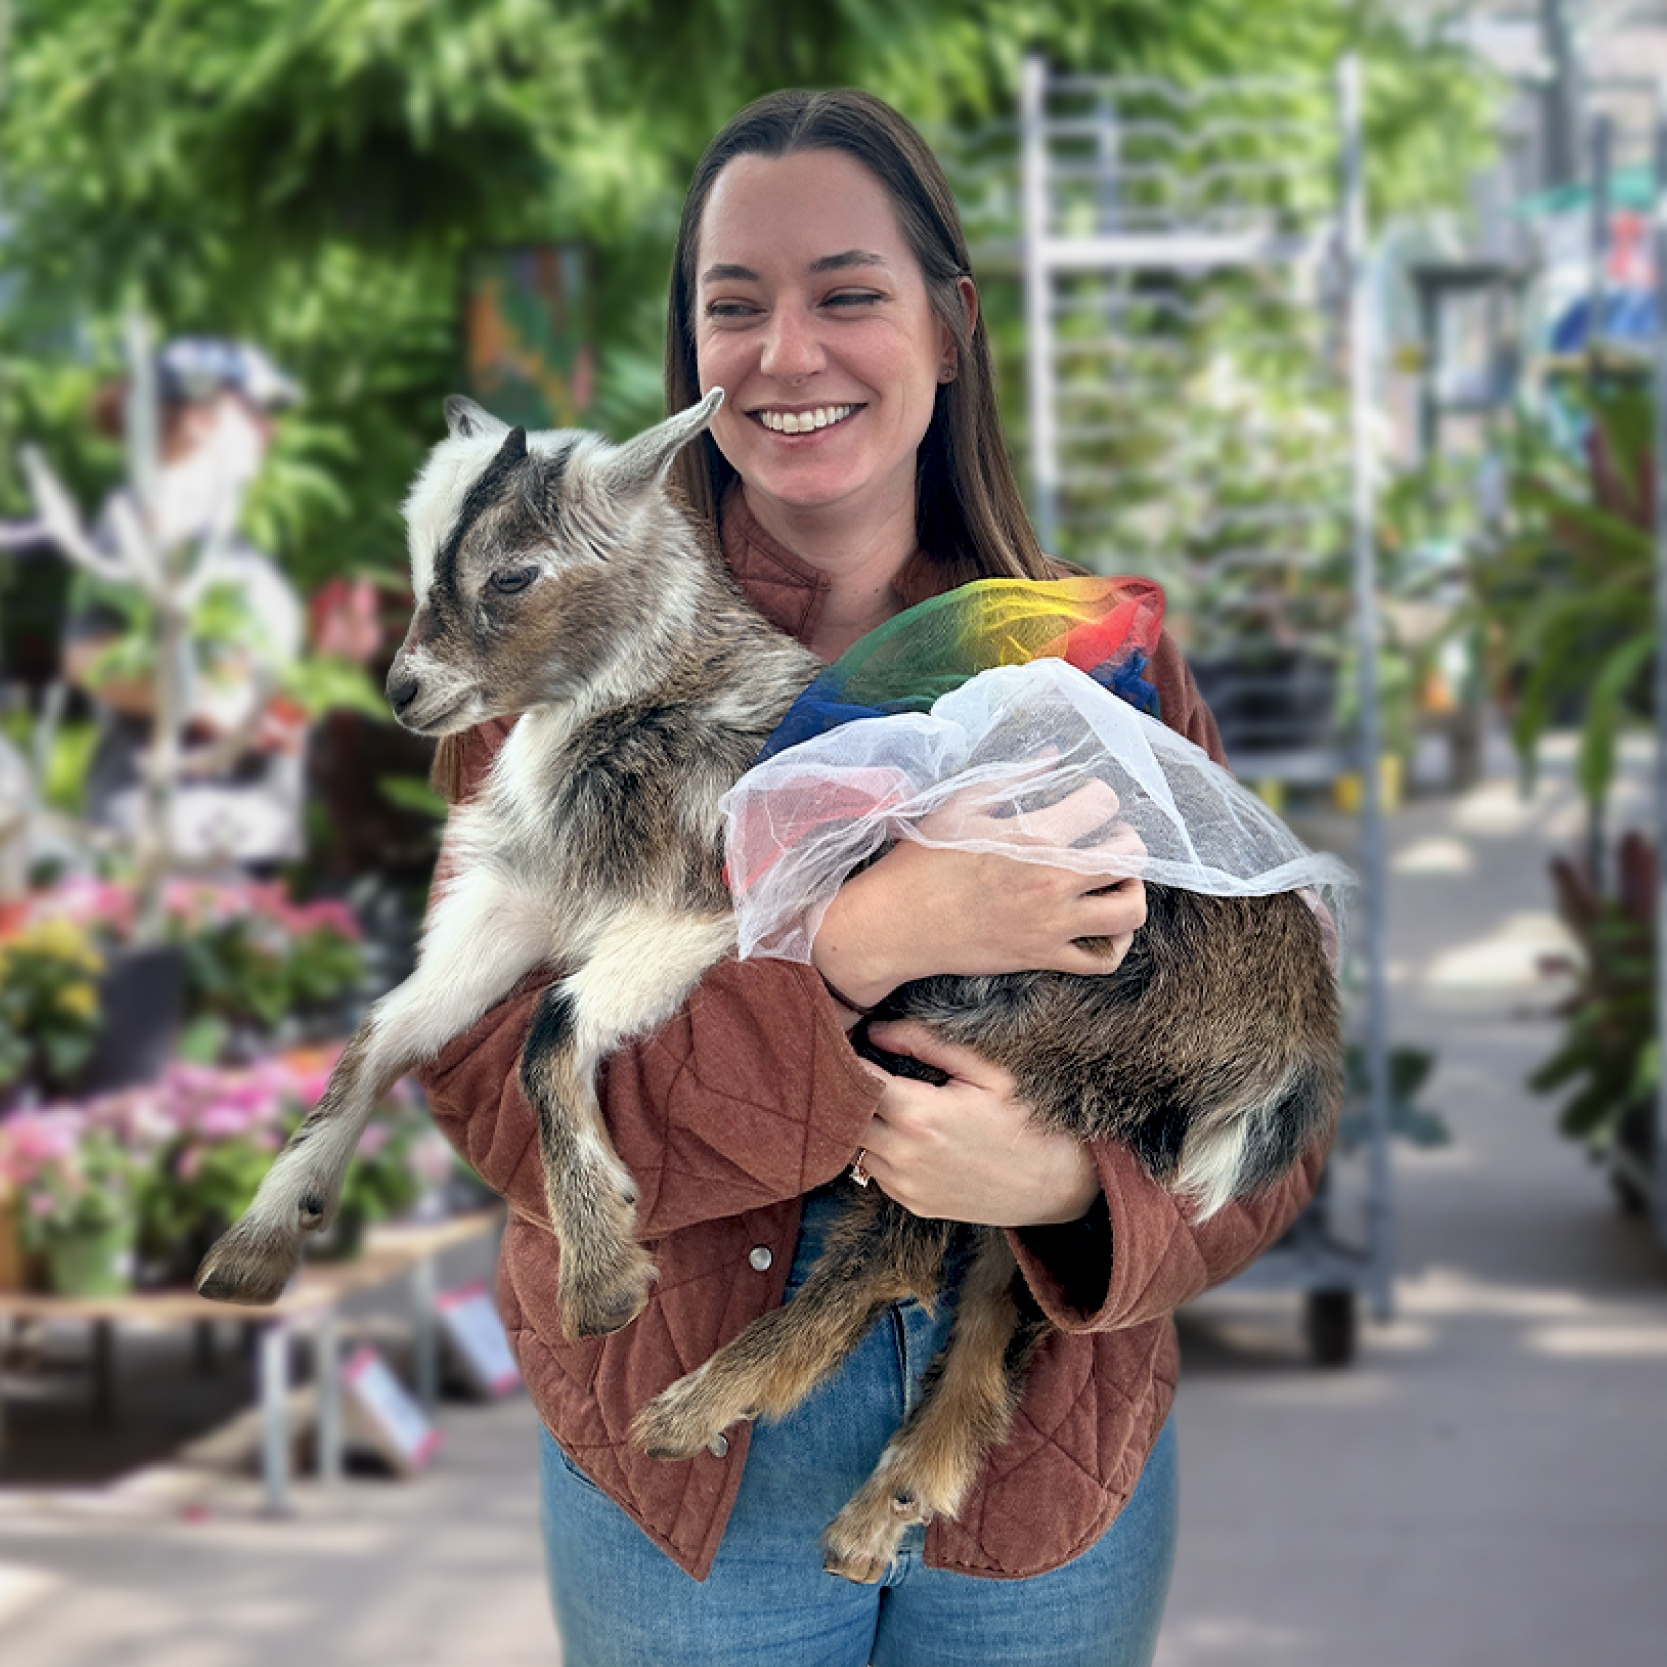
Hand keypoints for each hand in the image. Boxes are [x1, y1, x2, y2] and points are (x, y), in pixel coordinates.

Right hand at [813, 776, 1147, 1011]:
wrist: (896, 924)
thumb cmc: (921, 861)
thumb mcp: (961, 805)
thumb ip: (1012, 777)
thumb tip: (1051, 755)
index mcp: (1033, 836)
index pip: (1103, 804)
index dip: (1099, 797)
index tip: (1086, 803)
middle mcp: (1052, 880)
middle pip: (1131, 856)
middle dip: (1125, 842)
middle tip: (1106, 841)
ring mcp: (1051, 924)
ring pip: (1129, 910)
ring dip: (1132, 892)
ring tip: (1113, 883)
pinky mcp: (1043, 956)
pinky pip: (1103, 960)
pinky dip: (1115, 943)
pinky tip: (1102, 925)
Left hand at [853, 1020, 1100, 1226]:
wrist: (1054, 1183)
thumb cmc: (1024, 1118)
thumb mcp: (985, 1070)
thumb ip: (925, 1043)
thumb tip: (875, 1030)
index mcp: (918, 1114)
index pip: (856, 1080)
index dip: (846, 1059)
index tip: (846, 1044)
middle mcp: (904, 1155)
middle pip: (846, 1117)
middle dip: (849, 1092)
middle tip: (859, 1070)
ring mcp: (907, 1185)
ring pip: (856, 1148)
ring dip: (864, 1124)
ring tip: (886, 1102)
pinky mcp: (914, 1204)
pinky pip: (877, 1173)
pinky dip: (881, 1152)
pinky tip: (905, 1135)